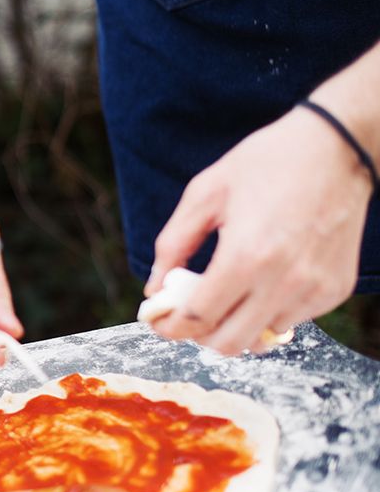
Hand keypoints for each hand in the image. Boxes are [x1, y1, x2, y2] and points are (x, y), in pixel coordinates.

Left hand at [146, 105, 370, 353]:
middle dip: (199, 334)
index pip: (198, 319)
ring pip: (261, 337)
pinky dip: (268, 312)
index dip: (169, 328)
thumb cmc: (266, 164)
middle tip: (189, 311)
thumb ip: (173, 245)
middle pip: (229, 343)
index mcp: (246, 256)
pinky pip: (292, 320)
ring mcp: (315, 289)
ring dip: (236, 324)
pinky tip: (263, 279)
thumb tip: (154, 288)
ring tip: (228, 291)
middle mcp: (284, 281)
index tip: (158, 322)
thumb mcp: (204, 194)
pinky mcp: (336, 289)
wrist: (336, 148)